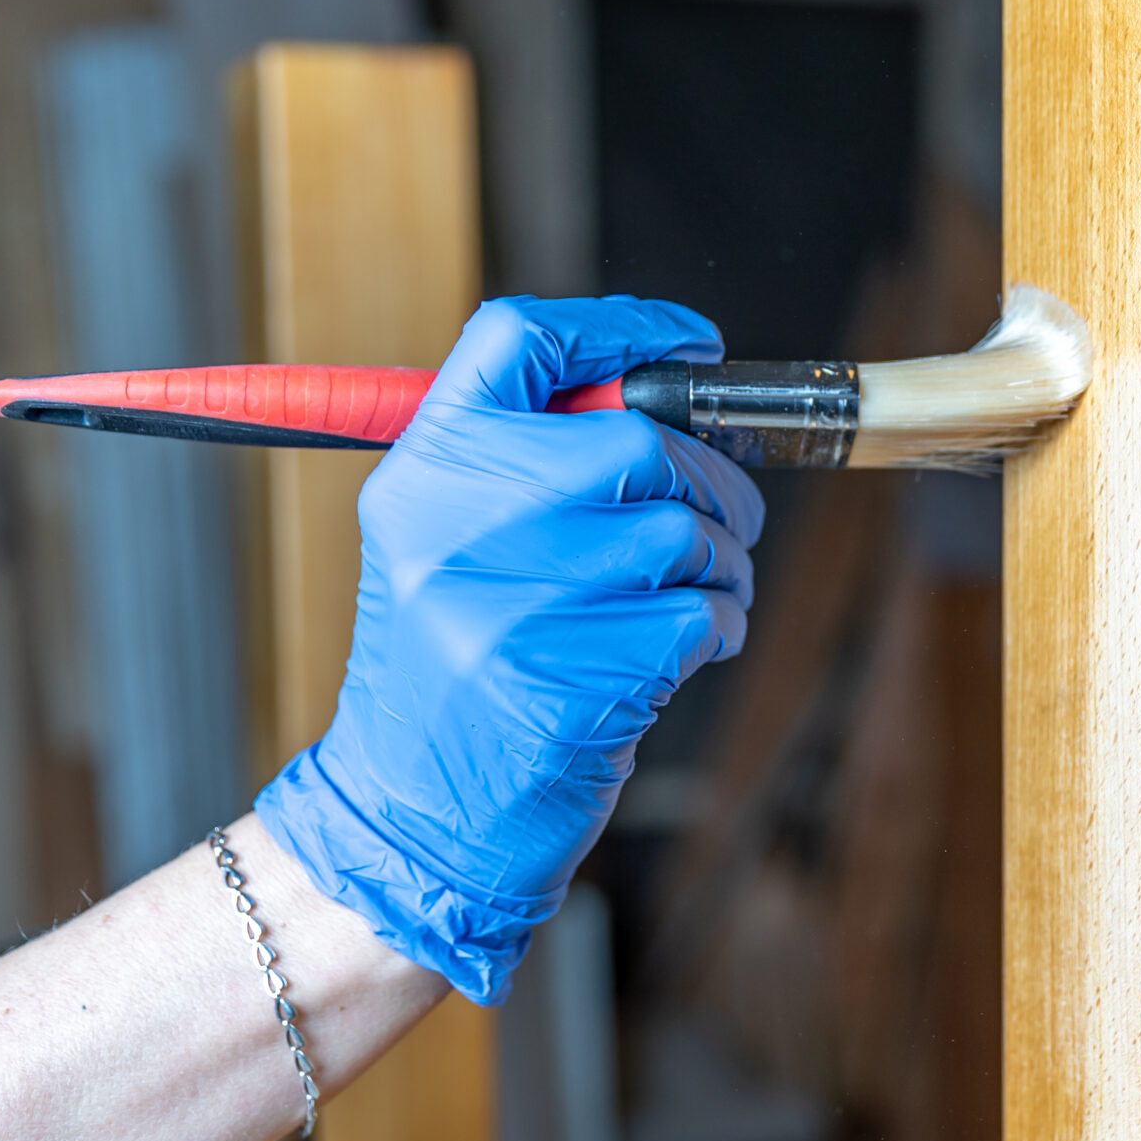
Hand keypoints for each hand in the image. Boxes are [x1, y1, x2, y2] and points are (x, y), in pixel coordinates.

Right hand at [256, 296, 761, 1001]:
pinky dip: (718, 629)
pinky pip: (700, 615)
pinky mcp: (576, 675)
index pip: (519, 339)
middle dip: (713, 479)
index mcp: (421, 470)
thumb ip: (529, 463)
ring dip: (724, 565)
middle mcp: (457, 523)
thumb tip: (672, 393)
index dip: (625, 328)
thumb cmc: (457, 669)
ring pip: (685, 531)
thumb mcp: (448, 543)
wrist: (415, 812)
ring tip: (697, 598)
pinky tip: (683, 655)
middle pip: (636, 437)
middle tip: (725, 518)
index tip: (696, 346)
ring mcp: (515, 601)